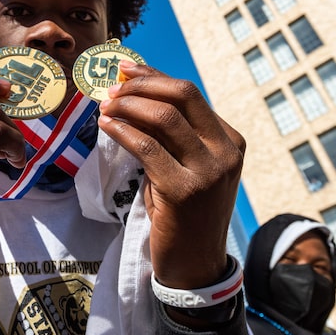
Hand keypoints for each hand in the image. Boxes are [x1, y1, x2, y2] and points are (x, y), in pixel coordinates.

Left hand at [98, 62, 244, 289]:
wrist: (196, 266)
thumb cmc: (186, 214)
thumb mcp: (189, 167)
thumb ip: (174, 136)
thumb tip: (134, 95)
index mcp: (230, 141)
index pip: (190, 94)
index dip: (154, 76)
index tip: (125, 69)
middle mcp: (226, 152)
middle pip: (182, 95)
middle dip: (142, 83)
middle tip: (112, 86)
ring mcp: (209, 171)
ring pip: (164, 117)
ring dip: (128, 105)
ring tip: (105, 106)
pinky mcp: (184, 190)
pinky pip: (147, 148)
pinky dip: (123, 131)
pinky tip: (107, 126)